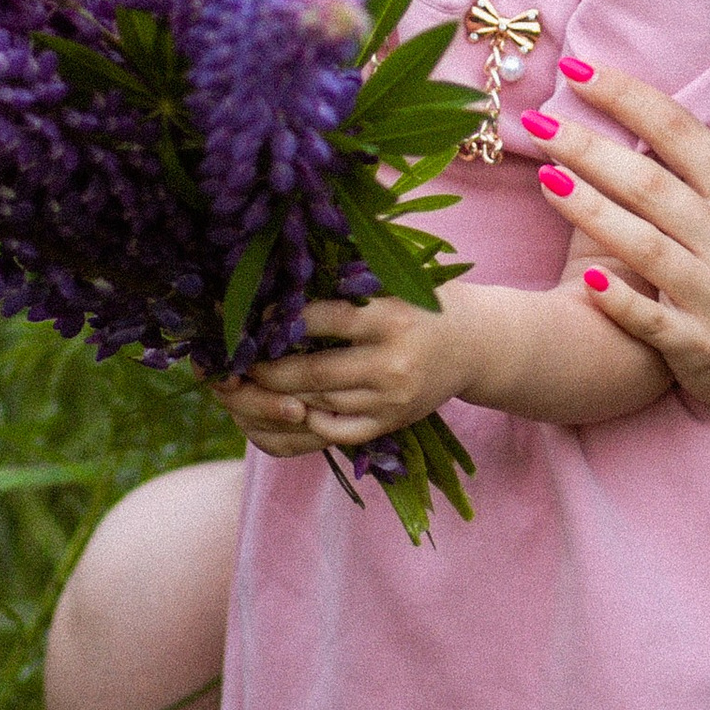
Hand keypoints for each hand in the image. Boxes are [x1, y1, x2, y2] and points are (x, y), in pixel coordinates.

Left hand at [218, 294, 478, 454]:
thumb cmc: (427, 300)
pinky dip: (302, 425)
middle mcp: (393, 363)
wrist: (477, 344)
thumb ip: (346, 277)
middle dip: (265, 370)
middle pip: (313, 373)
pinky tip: (280, 410)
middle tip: (233, 364)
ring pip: (318, 407)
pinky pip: (335, 434)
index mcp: (393, 317)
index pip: (324, 320)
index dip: (282, 319)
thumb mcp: (397, 277)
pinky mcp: (391, 424)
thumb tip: (279, 274)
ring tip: (245, 386)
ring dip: (275, 399)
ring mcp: (392, 400)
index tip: (253, 316)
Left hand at [519, 51, 709, 452]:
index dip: (629, 97)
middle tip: (536, 120)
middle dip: (590, 148)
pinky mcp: (695, 345)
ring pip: (644, 245)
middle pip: (651, 183)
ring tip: (544, 177)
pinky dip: (619, 300)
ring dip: (591, 210)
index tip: (578, 69)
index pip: (682, 132)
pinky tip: (583, 278)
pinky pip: (649, 319)